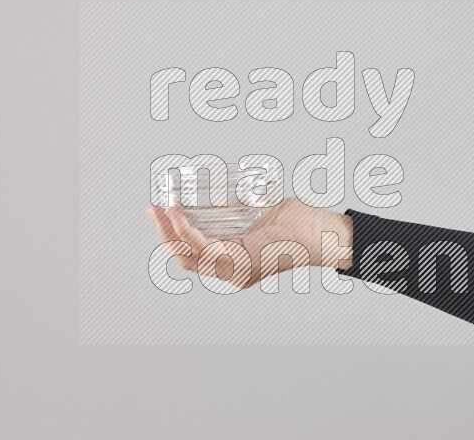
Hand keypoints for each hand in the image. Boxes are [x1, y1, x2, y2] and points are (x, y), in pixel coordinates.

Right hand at [146, 198, 352, 288]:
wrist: (321, 229)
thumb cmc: (297, 222)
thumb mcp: (256, 213)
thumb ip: (234, 211)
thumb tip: (213, 201)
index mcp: (234, 262)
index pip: (192, 254)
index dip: (171, 234)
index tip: (159, 211)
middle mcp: (232, 271)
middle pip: (184, 258)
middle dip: (163, 234)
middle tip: (152, 210)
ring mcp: (236, 271)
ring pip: (189, 257)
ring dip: (171, 233)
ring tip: (162, 211)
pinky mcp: (243, 263)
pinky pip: (206, 251)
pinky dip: (189, 234)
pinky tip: (180, 217)